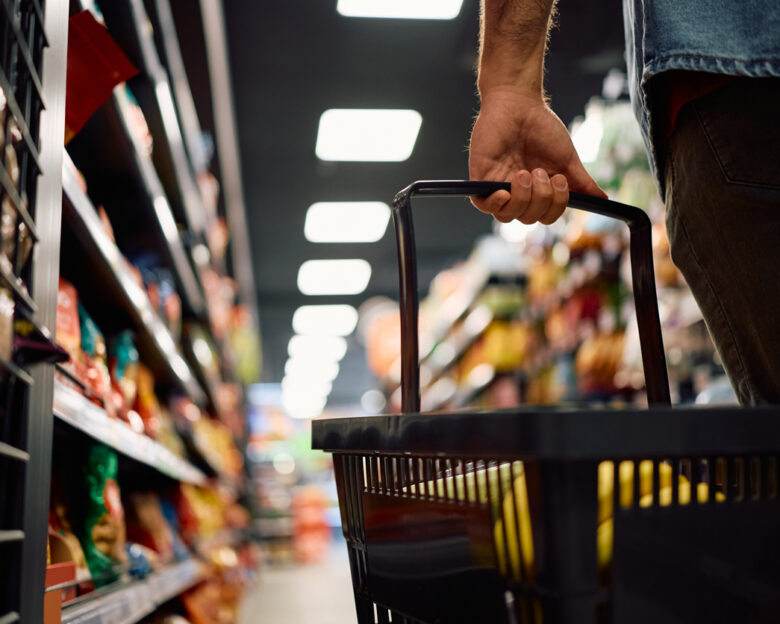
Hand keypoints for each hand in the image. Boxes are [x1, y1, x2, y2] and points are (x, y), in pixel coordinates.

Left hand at [469, 87, 605, 224]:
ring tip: (526, 173)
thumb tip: (603, 200)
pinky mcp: (480, 178)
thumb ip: (581, 182)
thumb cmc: (542, 128)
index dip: (555, 207)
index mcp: (538, 191)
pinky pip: (482, 205)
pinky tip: (504, 191)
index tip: (561, 181)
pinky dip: (495, 204)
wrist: (518, 103)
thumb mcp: (566, 158)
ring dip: (522, 199)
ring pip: (507, 216)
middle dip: (541, 199)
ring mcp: (498, 186)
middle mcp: (518, 193)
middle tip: (541, 172)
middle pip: (528, 218)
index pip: (545, 216)